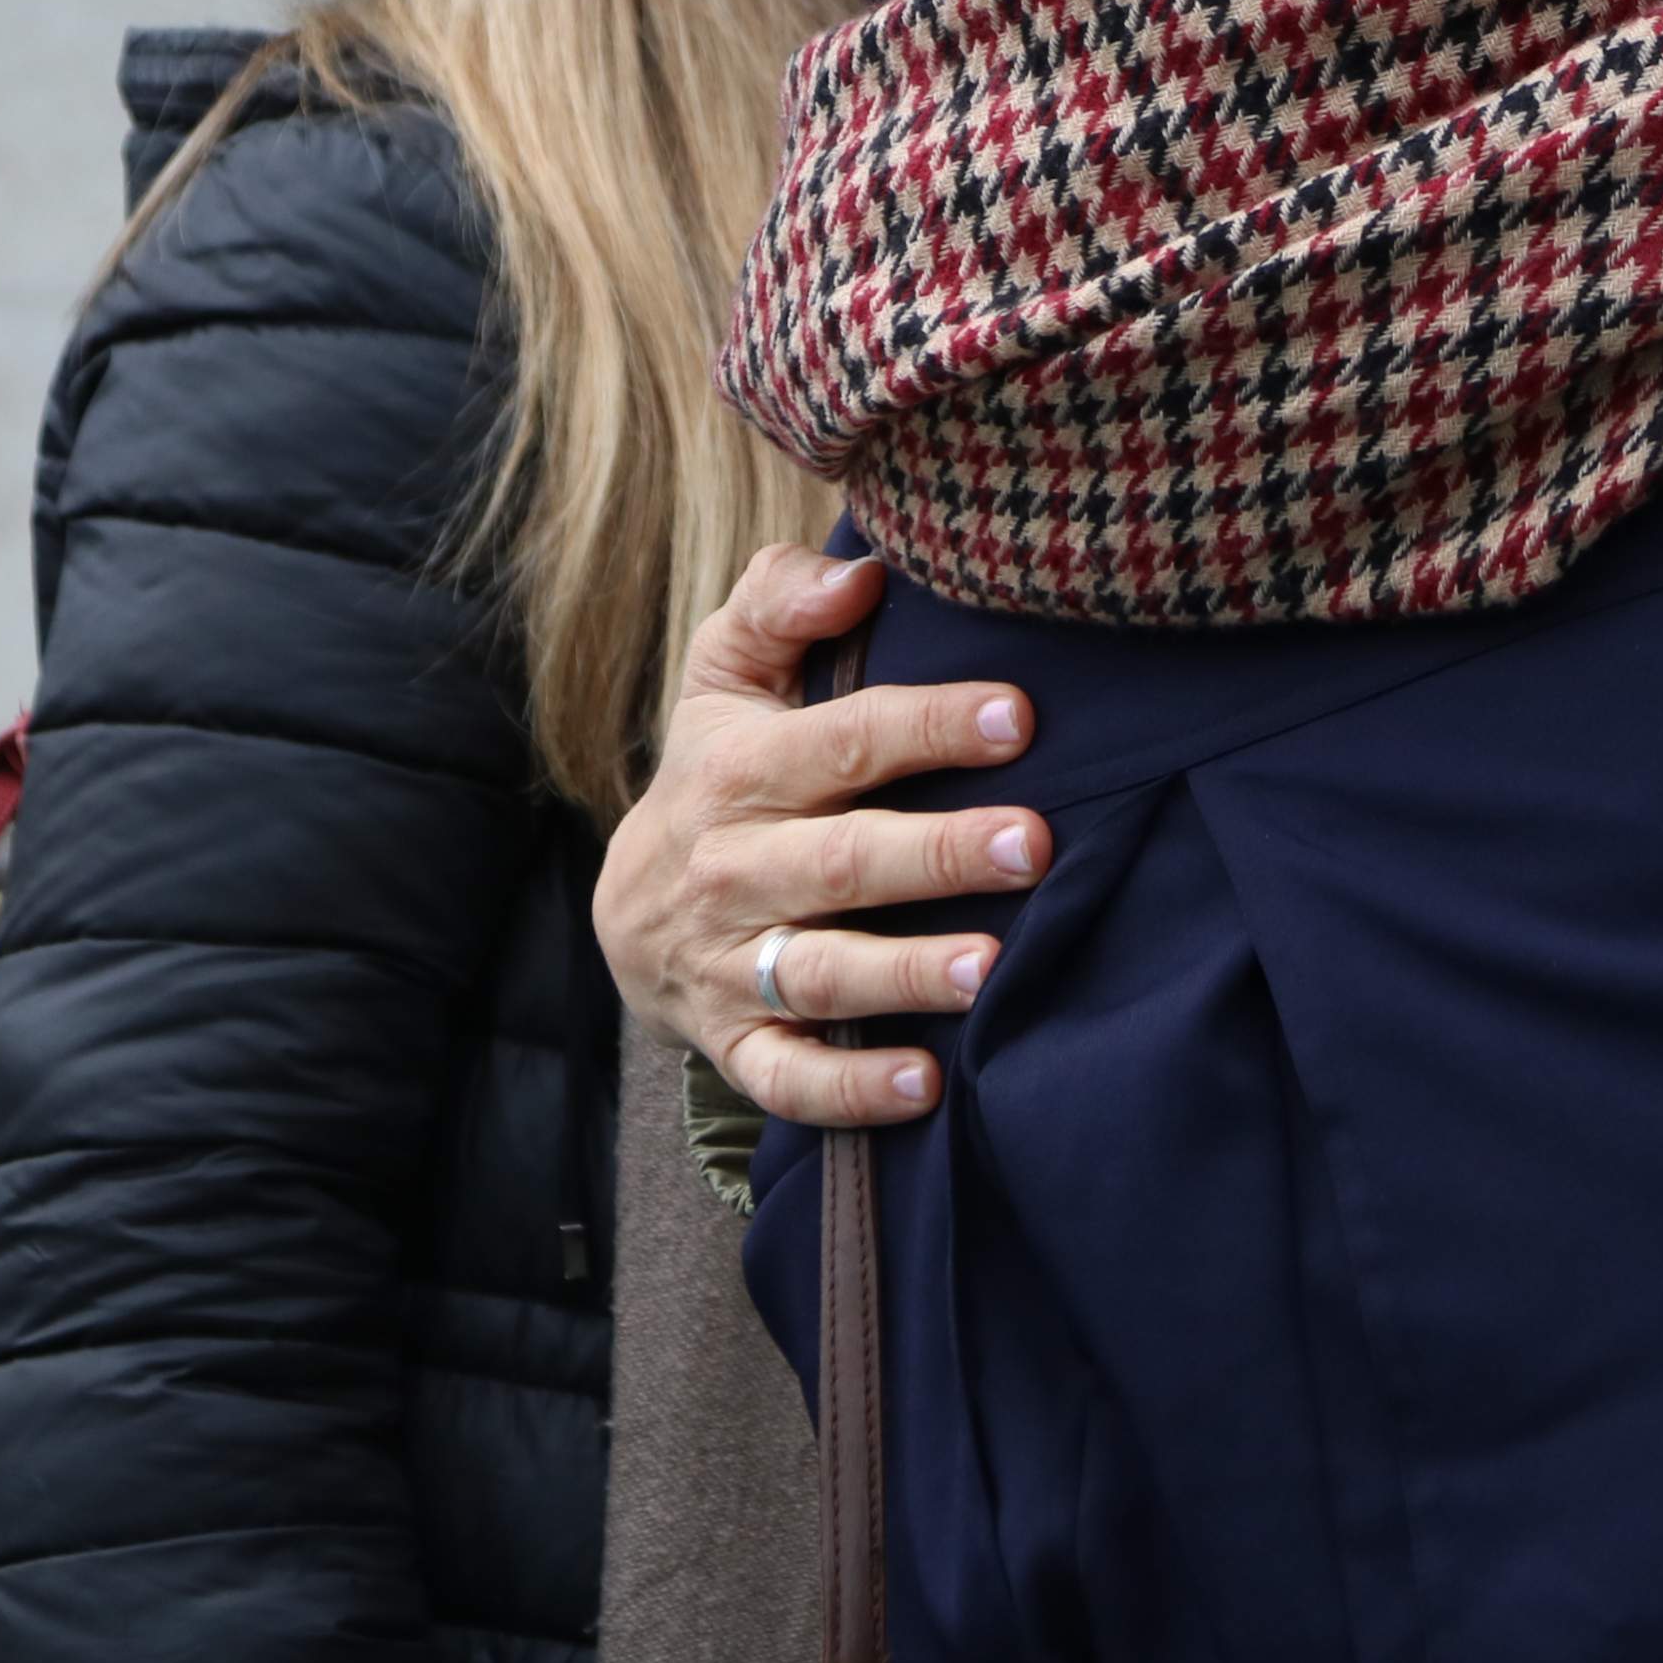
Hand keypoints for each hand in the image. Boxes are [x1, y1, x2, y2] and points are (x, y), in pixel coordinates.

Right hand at [590, 545, 1050, 1125]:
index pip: (839, 742)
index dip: (925, 726)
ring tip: (990, 967)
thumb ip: (778, 602)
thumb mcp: (728, 676)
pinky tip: (928, 1084)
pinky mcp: (734, 1043)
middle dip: (936, 853)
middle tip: (1034, 843)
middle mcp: (733, 870)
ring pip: (818, 972)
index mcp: (739, 772)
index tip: (1016, 716)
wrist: (628, 908)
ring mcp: (731, 965)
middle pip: (840, 861)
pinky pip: (786, 1078)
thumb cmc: (722, 772)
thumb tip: (856, 573)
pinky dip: (849, 1090)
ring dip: (904, 974)